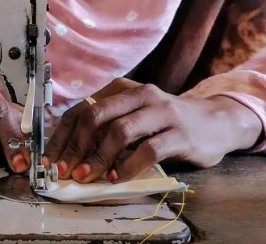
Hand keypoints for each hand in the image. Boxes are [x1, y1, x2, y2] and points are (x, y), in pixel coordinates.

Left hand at [44, 78, 261, 183]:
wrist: (216, 122)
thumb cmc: (167, 123)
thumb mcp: (134, 115)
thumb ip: (106, 127)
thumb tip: (69, 154)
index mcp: (123, 89)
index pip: (82, 109)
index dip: (62, 136)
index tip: (50, 159)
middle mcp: (140, 95)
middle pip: (95, 116)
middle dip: (75, 146)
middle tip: (65, 170)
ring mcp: (162, 112)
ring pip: (119, 131)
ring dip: (98, 158)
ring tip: (88, 176)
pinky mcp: (180, 133)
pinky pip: (148, 150)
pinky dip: (127, 166)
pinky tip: (117, 177)